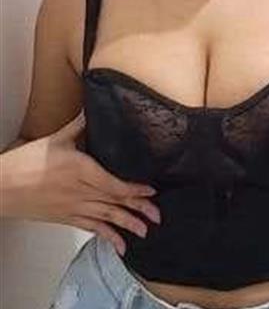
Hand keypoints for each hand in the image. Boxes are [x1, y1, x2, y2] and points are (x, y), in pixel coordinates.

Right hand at [0, 113, 160, 255]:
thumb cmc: (24, 163)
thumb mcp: (55, 140)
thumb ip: (79, 126)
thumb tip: (93, 110)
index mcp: (80, 170)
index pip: (113, 183)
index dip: (134, 189)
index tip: (151, 191)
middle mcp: (80, 191)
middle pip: (114, 201)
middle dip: (138, 209)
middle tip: (157, 215)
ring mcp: (73, 207)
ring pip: (105, 217)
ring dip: (127, 225)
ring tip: (145, 230)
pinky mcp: (65, 218)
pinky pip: (90, 228)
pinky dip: (106, 237)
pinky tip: (119, 245)